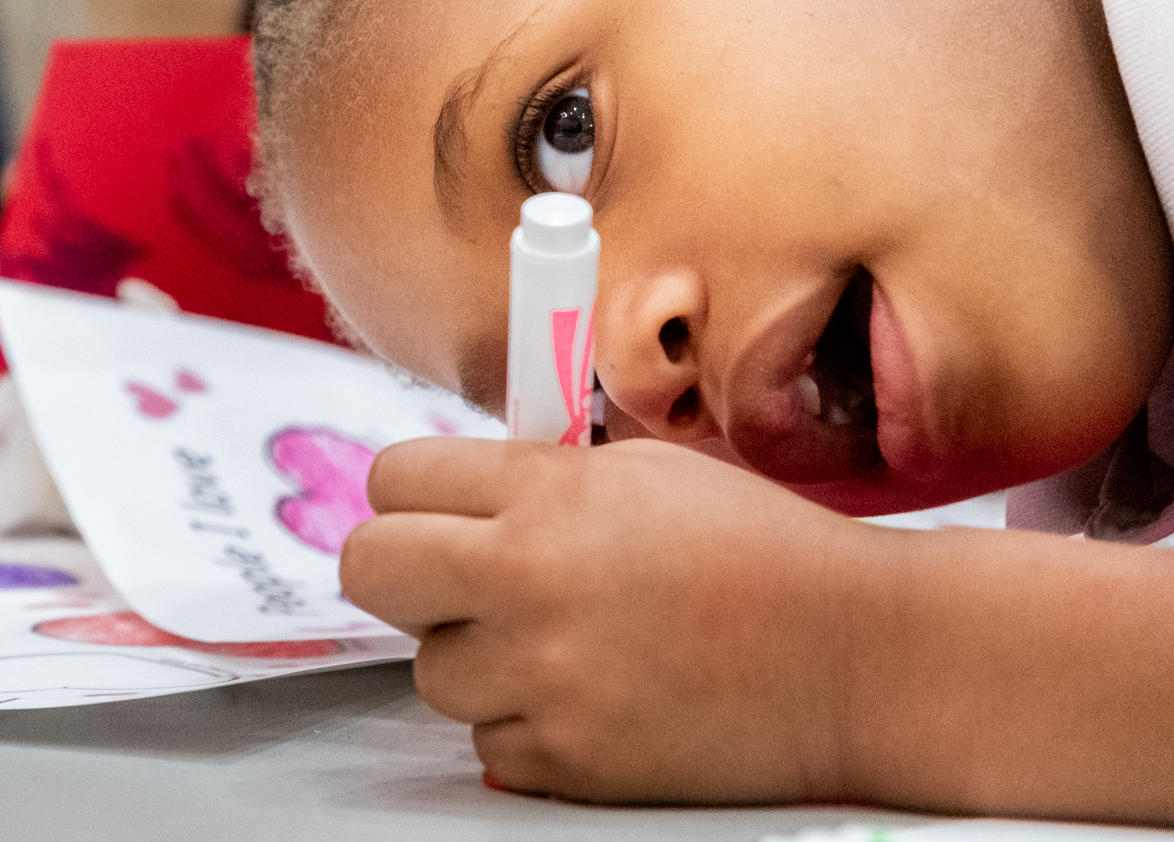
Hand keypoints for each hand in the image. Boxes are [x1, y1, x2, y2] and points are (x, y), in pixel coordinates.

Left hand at [340, 437, 874, 805]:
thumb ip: (531, 479)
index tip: (441, 513)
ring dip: (479, 660)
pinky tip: (601, 698)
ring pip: (431, 670)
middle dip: (401, 572)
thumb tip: (441, 497)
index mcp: (546, 493)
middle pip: (369, 568)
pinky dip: (530, 727)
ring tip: (568, 644)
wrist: (863, 659)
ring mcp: (545, 678)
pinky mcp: (569, 762)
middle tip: (457, 581)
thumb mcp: (639, 472)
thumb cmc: (760, 551)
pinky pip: (490, 743)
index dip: (412, 497)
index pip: (392, 479)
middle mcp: (529, 581)